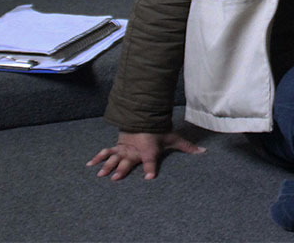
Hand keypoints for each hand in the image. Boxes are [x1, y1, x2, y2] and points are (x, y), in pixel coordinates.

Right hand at [87, 130, 204, 180]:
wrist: (145, 115)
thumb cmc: (160, 130)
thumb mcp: (174, 138)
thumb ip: (187, 147)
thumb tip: (203, 152)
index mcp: (148, 150)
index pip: (150, 161)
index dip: (150, 169)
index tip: (149, 178)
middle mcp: (135, 150)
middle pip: (127, 161)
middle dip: (122, 170)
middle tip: (116, 179)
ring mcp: (125, 148)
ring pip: (114, 157)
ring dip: (107, 166)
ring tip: (100, 175)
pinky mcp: (118, 145)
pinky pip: (106, 152)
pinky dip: (98, 157)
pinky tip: (89, 164)